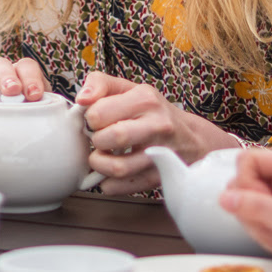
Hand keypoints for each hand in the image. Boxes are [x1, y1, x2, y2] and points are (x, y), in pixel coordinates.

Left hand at [75, 72, 241, 193]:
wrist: (190, 138)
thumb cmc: (151, 111)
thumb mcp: (129, 88)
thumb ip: (100, 84)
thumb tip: (81, 100)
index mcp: (145, 99)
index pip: (99, 112)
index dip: (90, 120)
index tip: (95, 122)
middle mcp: (157, 125)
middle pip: (112, 137)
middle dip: (96, 142)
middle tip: (98, 140)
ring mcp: (161, 153)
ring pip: (118, 168)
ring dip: (100, 165)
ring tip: (102, 157)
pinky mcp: (159, 176)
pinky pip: (124, 187)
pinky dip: (110, 184)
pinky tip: (111, 173)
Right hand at [218, 148, 271, 257]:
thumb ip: (258, 209)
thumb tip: (225, 198)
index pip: (248, 160)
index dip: (246, 184)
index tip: (261, 206)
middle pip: (244, 184)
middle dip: (253, 212)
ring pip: (249, 205)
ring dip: (263, 228)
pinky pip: (261, 219)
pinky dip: (270, 235)